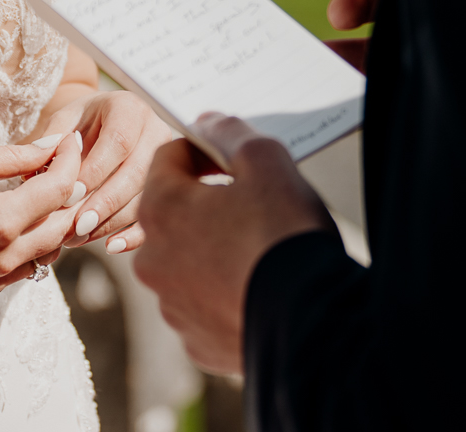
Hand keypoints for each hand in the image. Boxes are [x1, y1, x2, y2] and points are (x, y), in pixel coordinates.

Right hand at [0, 132, 87, 301]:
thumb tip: (52, 148)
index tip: (71, 140)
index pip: (57, 189)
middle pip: (62, 226)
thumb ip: (13, 157)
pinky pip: (22, 270)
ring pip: (47, 254)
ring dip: (53, 223)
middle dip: (70, 193)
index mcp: (0, 222)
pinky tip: (14, 222)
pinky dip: (28, 246)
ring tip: (42, 192)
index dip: (70, 161)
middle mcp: (3, 260)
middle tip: (65, 166)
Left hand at [32, 90, 180, 253]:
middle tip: (78, 226)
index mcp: (129, 108)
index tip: (69, 195)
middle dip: (105, 202)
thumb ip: (52, 142)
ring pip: (147, 196)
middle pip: (137, 171)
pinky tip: (112, 246)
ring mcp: (166, 161)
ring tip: (80, 236)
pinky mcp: (168, 186)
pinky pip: (156, 214)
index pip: (118, 141)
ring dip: (113, 221)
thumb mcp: (62, 123)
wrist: (101, 127)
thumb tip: (45, 170)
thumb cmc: (79, 125)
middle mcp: (155, 131)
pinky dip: (135, 234)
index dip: (96, 170)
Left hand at [134, 115, 332, 374]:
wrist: (313, 322)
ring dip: (212, 248)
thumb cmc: (284, 234)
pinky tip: (256, 285)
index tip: (233, 158)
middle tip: (251, 202)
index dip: (203, 149)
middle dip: (206, 201)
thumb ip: (230, 134)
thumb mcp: (266, 161)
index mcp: (160, 208)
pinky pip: (205, 303)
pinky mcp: (198, 341)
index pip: (168, 157)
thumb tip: (209, 123)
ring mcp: (173, 304)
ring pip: (187, 261)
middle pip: (173, 212)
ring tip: (257, 248)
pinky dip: (224, 291)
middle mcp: (153, 259)